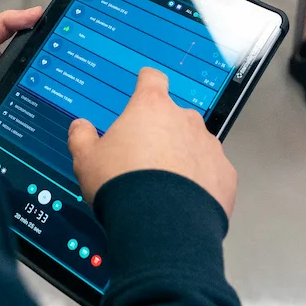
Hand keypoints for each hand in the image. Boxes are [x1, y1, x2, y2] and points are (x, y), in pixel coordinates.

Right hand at [68, 68, 237, 218]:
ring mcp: (209, 146)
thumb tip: (80, 127)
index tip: (145, 87)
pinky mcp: (226, 175)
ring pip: (195, 145)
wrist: (161, 226)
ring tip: (165, 186)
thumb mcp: (86, 159)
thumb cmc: (123, 185)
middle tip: (145, 158)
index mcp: (151, 108)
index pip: (153, 79)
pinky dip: (201, 182)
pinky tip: (184, 201)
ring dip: (183, 157)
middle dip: (163, 132)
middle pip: (174, 117)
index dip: (147, 83)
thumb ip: (82, 137)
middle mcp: (184, 120)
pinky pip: (212, 173)